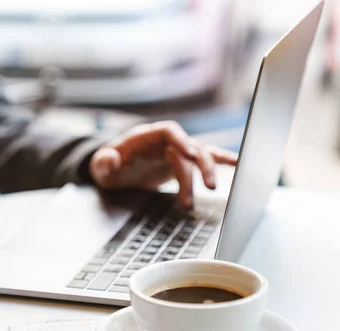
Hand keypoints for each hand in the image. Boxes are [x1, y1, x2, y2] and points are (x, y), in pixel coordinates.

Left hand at [89, 121, 237, 207]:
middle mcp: (164, 141)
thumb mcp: (101, 166)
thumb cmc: (107, 166)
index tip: (192, 154)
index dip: (182, 140)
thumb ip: (104, 162)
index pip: (168, 131)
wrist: (114, 171)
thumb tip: (110, 159)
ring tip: (213, 189)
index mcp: (146, 136)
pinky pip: (202, 160)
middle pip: (189, 146)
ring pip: (199, 156)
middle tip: (209, 186)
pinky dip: (219, 161)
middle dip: (200, 164)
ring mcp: (175, 151)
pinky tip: (238, 164)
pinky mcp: (181, 163)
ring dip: (208, 171)